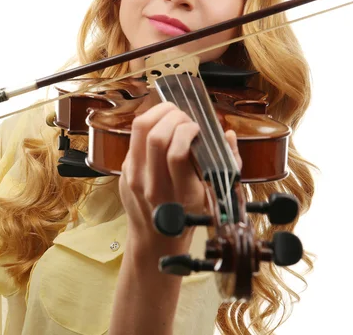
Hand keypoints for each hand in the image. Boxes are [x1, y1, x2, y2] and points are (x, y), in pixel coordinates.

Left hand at [119, 102, 241, 252]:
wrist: (154, 240)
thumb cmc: (186, 218)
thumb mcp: (211, 197)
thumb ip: (227, 165)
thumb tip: (228, 135)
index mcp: (179, 194)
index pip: (177, 153)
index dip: (187, 131)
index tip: (197, 128)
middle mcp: (153, 185)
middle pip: (155, 137)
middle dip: (173, 117)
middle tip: (184, 116)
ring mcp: (133, 176)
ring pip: (139, 131)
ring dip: (157, 113)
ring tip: (171, 111)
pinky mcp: (124, 169)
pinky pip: (134, 138)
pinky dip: (148, 125)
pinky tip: (160, 124)